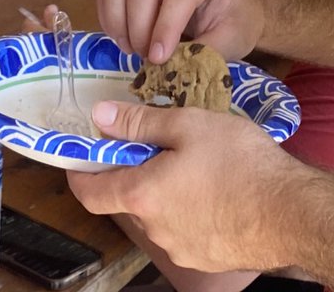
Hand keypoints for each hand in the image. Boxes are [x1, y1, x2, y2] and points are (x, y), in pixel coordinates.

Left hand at [67, 100, 298, 273]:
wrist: (297, 213)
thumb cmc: (241, 164)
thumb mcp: (186, 126)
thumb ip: (137, 123)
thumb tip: (99, 117)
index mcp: (142, 196)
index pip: (88, 192)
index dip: (78, 172)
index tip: (82, 154)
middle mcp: (156, 229)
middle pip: (125, 199)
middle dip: (132, 172)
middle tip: (153, 145)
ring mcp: (182, 250)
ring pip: (156, 214)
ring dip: (161, 190)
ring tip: (190, 164)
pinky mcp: (208, 258)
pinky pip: (183, 230)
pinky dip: (185, 210)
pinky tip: (211, 190)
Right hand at [94, 0, 262, 62]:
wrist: (231, 4)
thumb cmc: (234, 21)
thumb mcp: (230, 41)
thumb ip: (201, 52)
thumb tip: (170, 68)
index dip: (164, 29)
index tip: (157, 59)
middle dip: (139, 29)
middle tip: (146, 58)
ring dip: (117, 20)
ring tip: (130, 48)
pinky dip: (108, 13)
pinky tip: (120, 36)